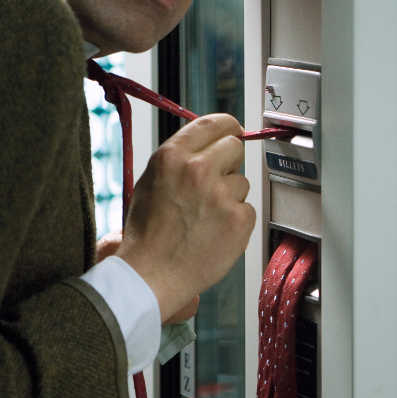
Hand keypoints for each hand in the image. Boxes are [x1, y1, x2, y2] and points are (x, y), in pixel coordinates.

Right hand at [116, 114, 254, 322]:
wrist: (151, 274)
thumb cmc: (149, 232)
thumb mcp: (152, 181)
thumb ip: (181, 160)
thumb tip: (209, 145)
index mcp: (173, 156)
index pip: (214, 123)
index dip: (228, 128)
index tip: (234, 133)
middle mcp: (198, 169)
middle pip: (235, 147)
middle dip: (229, 163)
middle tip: (215, 185)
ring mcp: (221, 194)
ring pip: (241, 182)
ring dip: (230, 197)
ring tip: (205, 219)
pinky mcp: (239, 219)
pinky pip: (247, 209)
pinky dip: (236, 222)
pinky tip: (215, 233)